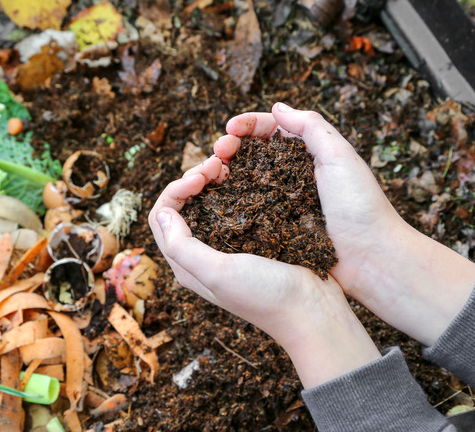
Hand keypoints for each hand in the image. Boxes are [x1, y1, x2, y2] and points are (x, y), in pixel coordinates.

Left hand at [148, 156, 380, 387]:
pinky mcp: (253, 238)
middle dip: (193, 178)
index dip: (175, 189)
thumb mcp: (218, 273)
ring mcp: (229, 245)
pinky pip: (235, 205)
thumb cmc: (264, 295)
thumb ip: (183, 247)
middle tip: (217, 164)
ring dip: (213, 180)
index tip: (200, 177)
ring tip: (229, 165)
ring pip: (208, 202)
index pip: (162, 216)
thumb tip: (162, 213)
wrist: (313, 310)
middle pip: (183, 205)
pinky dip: (235, 187)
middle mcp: (203, 253)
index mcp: (187, 264)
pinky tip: (248, 176)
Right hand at [216, 103, 474, 345]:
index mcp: (310, 154)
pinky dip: (231, 201)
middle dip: (230, 146)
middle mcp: (293, 175)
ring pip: (245, 180)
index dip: (248, 125)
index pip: (271, 129)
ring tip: (212, 173)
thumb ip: (311, 127)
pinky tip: (218, 200)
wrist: (371, 259)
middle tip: (217, 152)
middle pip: (252, 153)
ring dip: (225, 172)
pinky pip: (248, 210)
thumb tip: (277, 107)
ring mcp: (282, 202)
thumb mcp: (340, 156)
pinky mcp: (276, 228)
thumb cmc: (360, 206)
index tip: (229, 129)